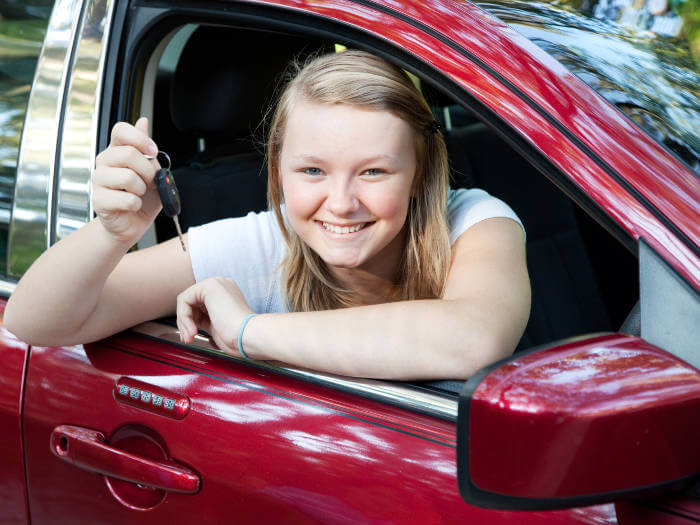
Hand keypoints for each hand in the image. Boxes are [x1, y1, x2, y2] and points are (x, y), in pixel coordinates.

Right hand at [92, 117, 162, 244]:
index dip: (140, 138)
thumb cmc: (142, 197)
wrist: (133, 223)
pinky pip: (127, 199)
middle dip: (148, 171)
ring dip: (142, 189)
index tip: (153, 151)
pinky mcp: (98, 200)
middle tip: (149, 182)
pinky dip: (137, 204)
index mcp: (117, 151)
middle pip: (128, 154)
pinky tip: (132, 205)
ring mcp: (98, 181)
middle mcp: (104, 162)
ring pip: (128, 177)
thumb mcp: (152, 171)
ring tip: (139, 194)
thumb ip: (147, 149)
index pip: (120, 130)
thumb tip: (142, 121)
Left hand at [176, 277, 253, 356]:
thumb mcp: (216, 325)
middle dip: (185, 322)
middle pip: (190, 301)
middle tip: (188, 338)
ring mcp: (216, 284)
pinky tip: (193, 329)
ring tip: (191, 336)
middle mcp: (221, 285)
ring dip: (184, 322)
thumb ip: (203, 318)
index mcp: (226, 294)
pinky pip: (184, 300)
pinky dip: (184, 317)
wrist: (247, 336)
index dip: (191, 321)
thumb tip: (189, 321)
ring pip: (185, 301)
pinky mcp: (209, 286)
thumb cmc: (238, 336)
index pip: (199, 304)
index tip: (191, 337)